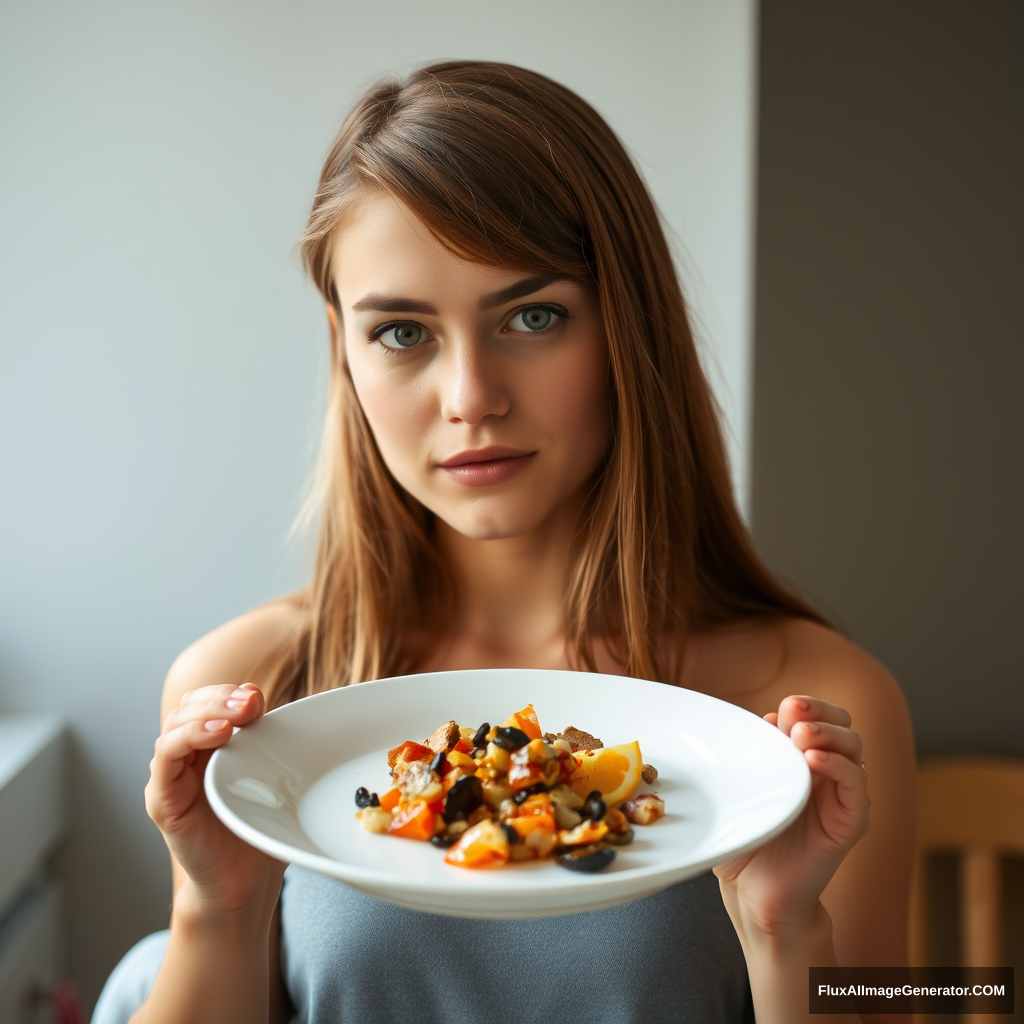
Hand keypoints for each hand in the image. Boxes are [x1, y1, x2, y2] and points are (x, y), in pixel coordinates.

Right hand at [145, 683, 283, 912]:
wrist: (244, 882)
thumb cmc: (257, 827)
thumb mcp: (267, 772)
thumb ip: (261, 736)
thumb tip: (256, 693)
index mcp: (208, 747)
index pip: (205, 701)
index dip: (227, 692)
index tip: (257, 697)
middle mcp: (184, 758)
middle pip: (188, 706)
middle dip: (220, 697)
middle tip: (251, 703)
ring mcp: (169, 778)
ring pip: (175, 725)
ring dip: (207, 712)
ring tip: (236, 718)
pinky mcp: (162, 800)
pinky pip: (164, 757)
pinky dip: (189, 737)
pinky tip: (219, 735)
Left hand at [713, 694, 869, 938]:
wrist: (753, 890)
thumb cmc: (746, 837)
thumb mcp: (745, 787)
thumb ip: (757, 751)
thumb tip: (771, 718)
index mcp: (802, 760)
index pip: (821, 717)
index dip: (810, 706)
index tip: (789, 705)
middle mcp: (827, 774)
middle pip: (843, 726)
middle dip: (821, 713)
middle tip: (795, 715)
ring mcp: (841, 797)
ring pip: (854, 749)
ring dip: (828, 734)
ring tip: (801, 737)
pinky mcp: (851, 823)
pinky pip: (858, 786)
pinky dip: (840, 767)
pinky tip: (814, 762)